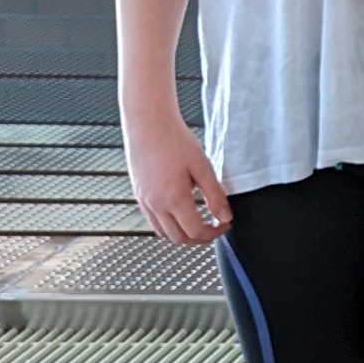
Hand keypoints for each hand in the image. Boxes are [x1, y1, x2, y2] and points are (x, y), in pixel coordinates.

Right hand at [126, 111, 232, 246]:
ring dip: (183, 235)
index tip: (224, 224)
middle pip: (179, 239)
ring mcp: (144, 201)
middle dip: (200, 239)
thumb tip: (225, 217)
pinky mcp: (138, 195)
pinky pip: (153, 222)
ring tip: (199, 223)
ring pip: (164, 234)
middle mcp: (155, 204)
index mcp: (174, 198)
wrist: (148, 123)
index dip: (214, 233)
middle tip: (214, 228)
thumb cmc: (175, 139)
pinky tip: (180, 213)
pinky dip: (168, 226)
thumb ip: (215, 195)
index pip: (196, 232)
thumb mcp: (203, 166)